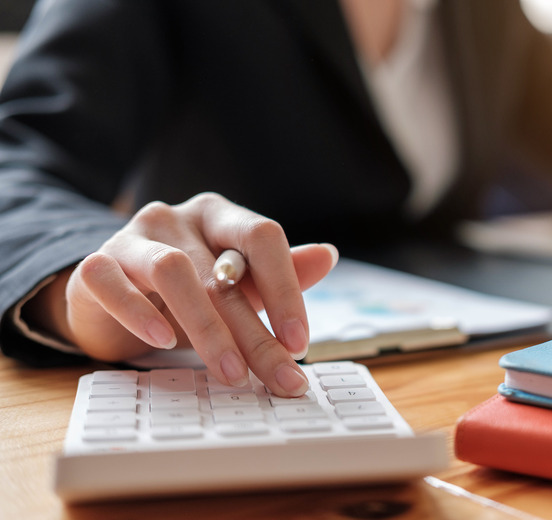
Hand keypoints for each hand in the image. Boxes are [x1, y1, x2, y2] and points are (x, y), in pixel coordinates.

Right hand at [32, 193, 337, 395]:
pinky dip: (139, 313)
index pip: (262, 235)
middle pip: (223, 271)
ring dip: (207, 328)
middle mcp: (177, 217)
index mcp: (220, 216)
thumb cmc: (185, 294)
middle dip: (256, 332)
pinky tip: (164, 341)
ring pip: (173, 272)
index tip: (300, 341)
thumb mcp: (237, 285)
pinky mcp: (95, 265)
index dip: (286, 287)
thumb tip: (329, 255)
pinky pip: (112, 282)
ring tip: (230, 372)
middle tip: (279, 376)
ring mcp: (133, 236)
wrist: (112, 302)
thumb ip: (278, 275)